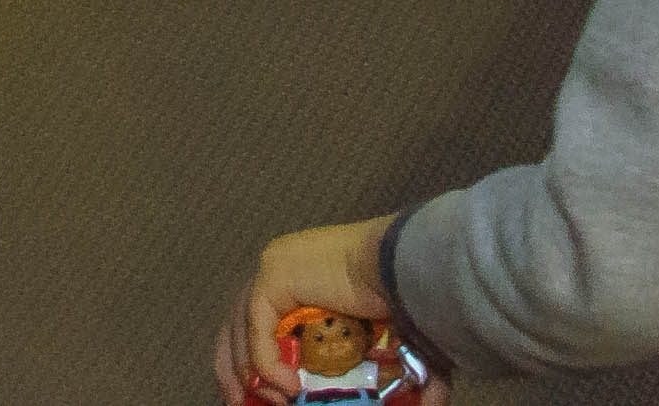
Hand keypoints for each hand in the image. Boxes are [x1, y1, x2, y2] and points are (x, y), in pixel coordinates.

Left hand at [213, 220, 412, 402]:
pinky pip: (258, 329)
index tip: (256, 395)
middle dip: (236, 369)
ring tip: (276, 403)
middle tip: (245, 404)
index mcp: (297, 277)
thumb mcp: (370, 337)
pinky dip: (268, 363)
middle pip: (236, 324)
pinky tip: (289, 387)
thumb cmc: (401, 299)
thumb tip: (422, 405)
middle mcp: (280, 268)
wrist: (405, 268)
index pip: (254, 322)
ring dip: (252, 373)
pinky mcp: (274, 275)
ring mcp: (274, 267)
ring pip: (241, 329)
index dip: (248, 360)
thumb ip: (365, 366)